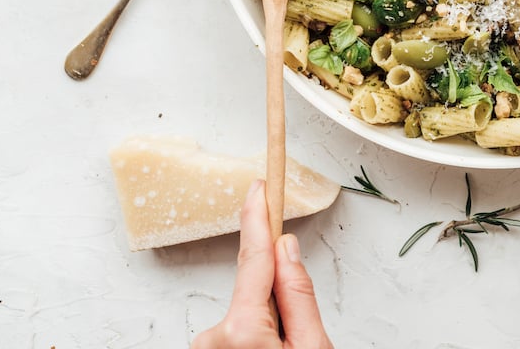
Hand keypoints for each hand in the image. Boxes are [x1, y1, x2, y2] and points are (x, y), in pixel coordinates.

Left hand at [193, 180, 333, 348]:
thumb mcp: (311, 346)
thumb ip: (299, 295)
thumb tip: (286, 248)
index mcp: (242, 329)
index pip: (255, 258)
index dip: (259, 218)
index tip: (260, 187)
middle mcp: (215, 336)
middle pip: (256, 288)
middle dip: (280, 295)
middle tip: (298, 333)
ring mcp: (208, 347)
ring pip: (248, 309)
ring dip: (269, 321)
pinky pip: (238, 328)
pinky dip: (257, 334)